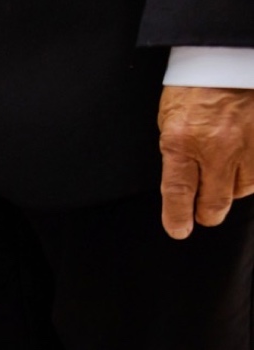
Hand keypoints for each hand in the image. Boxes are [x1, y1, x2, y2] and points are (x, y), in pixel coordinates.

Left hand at [158, 86, 253, 238]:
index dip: (178, 219)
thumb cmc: (196, 83)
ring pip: (242, 190)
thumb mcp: (170, 119)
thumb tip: (180, 189)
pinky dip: (252, 174)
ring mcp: (249, 142)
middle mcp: (217, 146)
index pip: (178, 194)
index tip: (179, 230)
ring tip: (224, 179)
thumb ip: (175, 154)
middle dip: (207, 213)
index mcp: (182, 141)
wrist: (228, 54)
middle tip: (204, 213)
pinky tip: (244, 165)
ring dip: (232, 190)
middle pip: (214, 202)